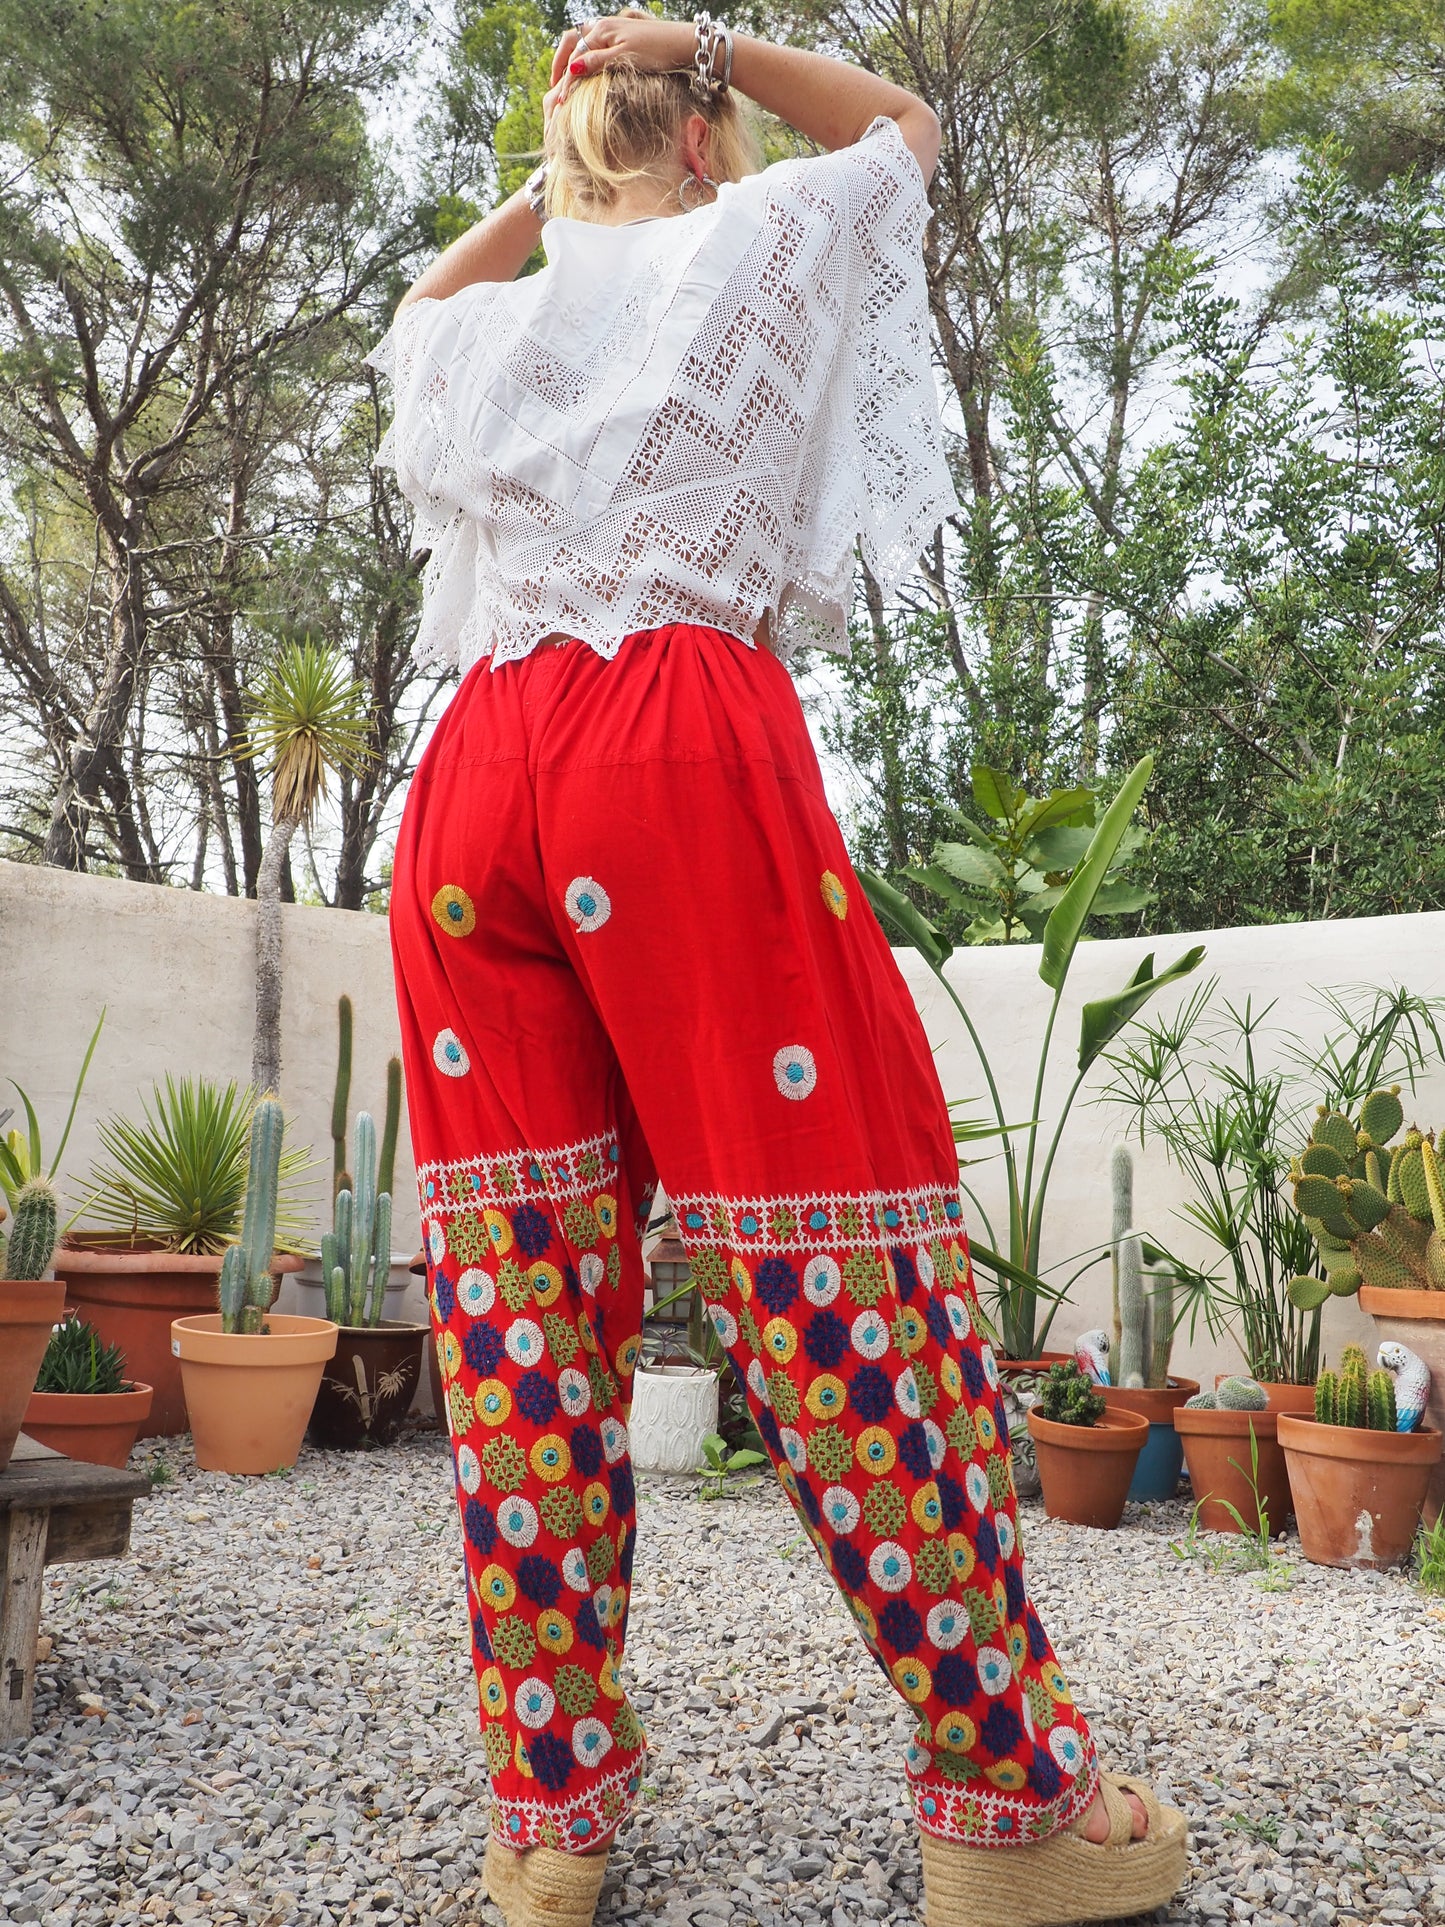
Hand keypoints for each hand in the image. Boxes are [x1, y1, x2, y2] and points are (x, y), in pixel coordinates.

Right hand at [544, 12, 694, 119]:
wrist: (683, 43)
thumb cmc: (657, 51)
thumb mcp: (624, 59)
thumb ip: (597, 63)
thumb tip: (572, 70)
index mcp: (601, 30)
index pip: (574, 55)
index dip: (565, 79)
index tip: (561, 102)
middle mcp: (603, 26)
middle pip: (573, 44)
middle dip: (561, 66)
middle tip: (556, 90)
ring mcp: (613, 30)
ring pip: (583, 44)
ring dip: (573, 62)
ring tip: (568, 83)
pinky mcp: (623, 37)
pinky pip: (596, 47)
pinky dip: (586, 60)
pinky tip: (589, 74)